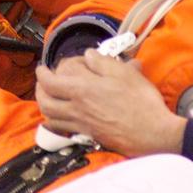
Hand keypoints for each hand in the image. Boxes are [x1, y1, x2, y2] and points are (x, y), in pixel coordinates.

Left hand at [34, 50, 186, 157]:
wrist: (154, 133)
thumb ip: (102, 62)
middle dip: (39, 91)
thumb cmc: (141, 102)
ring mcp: (83, 125)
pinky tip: (64, 117)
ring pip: (51, 118)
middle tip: (42, 83)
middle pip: (45, 102)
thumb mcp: (124, 72)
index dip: (42, 74)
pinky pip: (64, 130)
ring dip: (45, 106)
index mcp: (83, 90)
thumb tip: (88, 55)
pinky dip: (57, 122)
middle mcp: (77, 109)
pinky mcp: (91, 136)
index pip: (50, 82)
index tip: (42, 68)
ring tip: (49, 98)